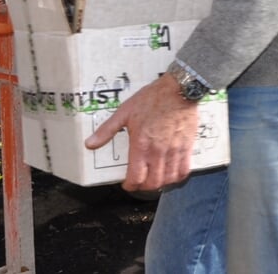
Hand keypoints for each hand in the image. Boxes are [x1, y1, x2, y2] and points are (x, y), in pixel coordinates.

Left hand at [83, 73, 200, 191]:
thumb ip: (107, 130)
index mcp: (140, 145)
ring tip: (155, 178)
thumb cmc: (152, 99)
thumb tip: (90, 143)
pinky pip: (184, 170)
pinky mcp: (187, 146)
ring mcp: (174, 150)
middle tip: (140, 181)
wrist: (178, 89)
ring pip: (168, 179)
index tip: (127, 184)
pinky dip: (177, 176)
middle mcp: (158, 151)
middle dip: (144, 187)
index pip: (136, 178)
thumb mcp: (124, 112)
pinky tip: (172, 173)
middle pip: (152, 183)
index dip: (130, 186)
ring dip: (160, 183)